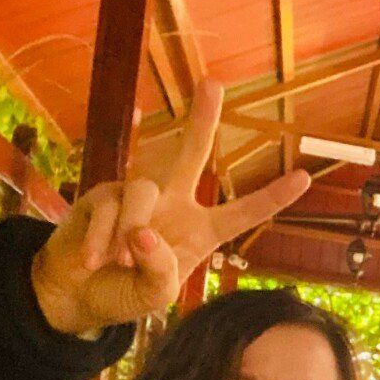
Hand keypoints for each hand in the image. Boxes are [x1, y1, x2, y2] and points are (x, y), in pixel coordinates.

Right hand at [29, 80, 309, 335]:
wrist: (75, 296)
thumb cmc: (124, 293)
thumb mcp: (154, 295)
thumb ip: (159, 269)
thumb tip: (143, 233)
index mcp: (200, 230)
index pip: (242, 212)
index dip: (272, 197)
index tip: (303, 178)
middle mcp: (172, 204)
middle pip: (192, 153)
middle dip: (201, 119)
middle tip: (213, 84)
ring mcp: (136, 196)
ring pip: (143, 190)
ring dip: (130, 230)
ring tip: (118, 264)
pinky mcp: (102, 195)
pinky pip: (108, 206)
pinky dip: (101, 238)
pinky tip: (93, 260)